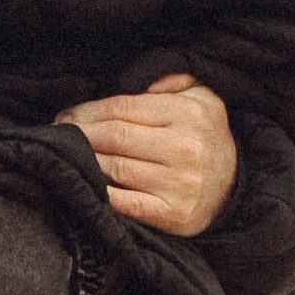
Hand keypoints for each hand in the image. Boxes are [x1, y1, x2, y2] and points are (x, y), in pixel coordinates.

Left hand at [57, 72, 237, 235]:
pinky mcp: (174, 215)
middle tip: (60, 133)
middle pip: (114, 137)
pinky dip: (101, 192)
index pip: (122, 107)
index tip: (67, 115)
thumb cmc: (205, 135)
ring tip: (69, 154)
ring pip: (115, 168)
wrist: (234, 186)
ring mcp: (181, 184)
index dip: (87, 110)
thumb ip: (169, 79)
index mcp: (189, 114)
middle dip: (80, 134)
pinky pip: (125, 203)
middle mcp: (186, 148)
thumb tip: (134, 81)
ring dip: (86, 161)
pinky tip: (87, 182)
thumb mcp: (200, 95)